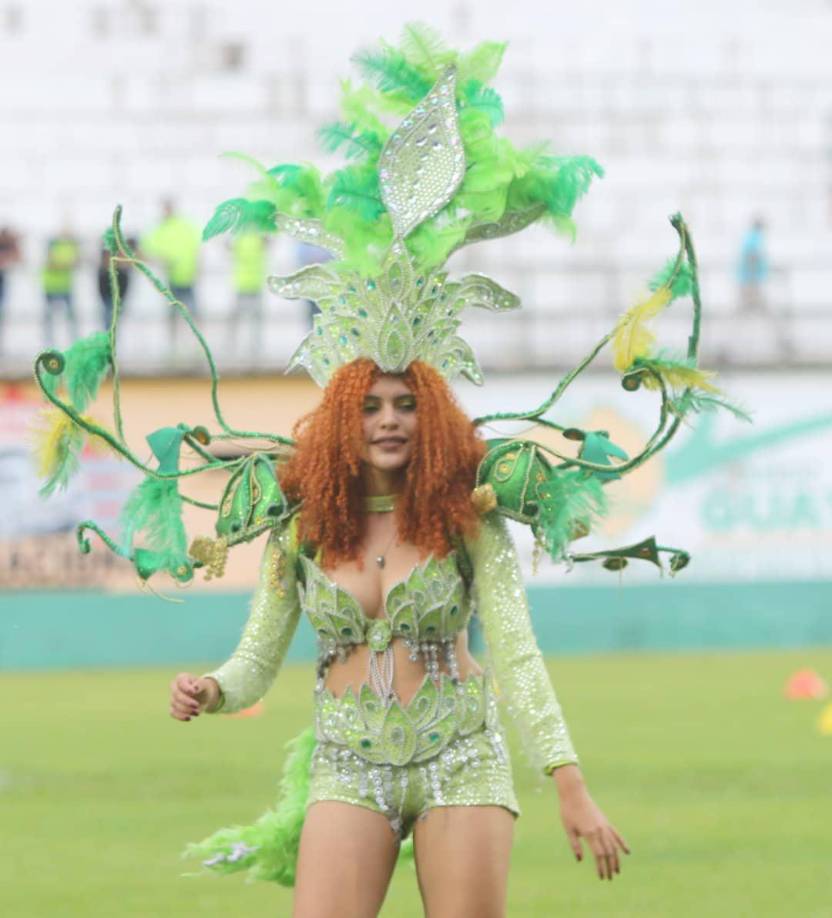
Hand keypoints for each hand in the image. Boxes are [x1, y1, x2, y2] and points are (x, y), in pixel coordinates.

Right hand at [169, 673, 219, 720]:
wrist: (204, 696)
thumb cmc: (203, 688)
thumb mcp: (204, 684)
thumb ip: (200, 685)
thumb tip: (194, 688)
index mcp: (181, 678)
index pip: (180, 682)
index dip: (186, 688)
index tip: (194, 692)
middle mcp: (174, 687)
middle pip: (176, 695)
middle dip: (186, 701)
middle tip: (197, 705)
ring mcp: (173, 698)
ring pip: (175, 705)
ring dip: (186, 710)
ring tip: (197, 712)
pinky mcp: (173, 707)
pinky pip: (172, 713)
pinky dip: (180, 716)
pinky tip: (189, 718)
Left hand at [553, 765, 629, 880]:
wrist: (574, 793)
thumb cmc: (568, 811)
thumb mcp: (569, 829)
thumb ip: (575, 845)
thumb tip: (579, 860)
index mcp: (590, 833)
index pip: (599, 855)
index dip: (601, 867)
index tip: (601, 877)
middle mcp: (600, 830)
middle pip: (608, 853)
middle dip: (610, 867)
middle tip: (610, 878)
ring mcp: (604, 825)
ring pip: (614, 845)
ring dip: (617, 859)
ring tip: (617, 870)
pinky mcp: (606, 821)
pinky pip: (616, 834)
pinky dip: (622, 843)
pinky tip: (627, 852)